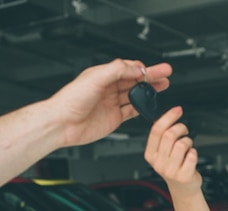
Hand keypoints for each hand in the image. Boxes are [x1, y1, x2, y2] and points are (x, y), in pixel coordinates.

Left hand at [50, 58, 172, 147]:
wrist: (62, 124)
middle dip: (151, 77)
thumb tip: (135, 68)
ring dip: (149, 91)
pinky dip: (142, 108)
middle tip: (166, 73)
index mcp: (103, 75)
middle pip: (134, 80)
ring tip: (163, 86)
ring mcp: (111, 103)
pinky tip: (150, 105)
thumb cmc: (70, 100)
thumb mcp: (95, 78)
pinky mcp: (114, 118)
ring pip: (135, 95)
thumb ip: (117, 70)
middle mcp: (108, 88)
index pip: (127, 68)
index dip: (142, 68)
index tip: (154, 69)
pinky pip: (132, 111)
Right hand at [144, 106, 201, 193]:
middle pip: (169, 135)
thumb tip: (168, 116)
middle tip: (185, 131)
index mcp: (150, 154)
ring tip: (187, 147)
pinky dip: (194, 152)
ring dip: (188, 141)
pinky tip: (190, 157)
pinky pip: (192, 155)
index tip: (177, 110)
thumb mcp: (162, 152)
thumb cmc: (174, 167)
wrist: (183, 188)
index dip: (168, 116)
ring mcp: (170, 171)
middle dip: (180, 128)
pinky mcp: (183, 176)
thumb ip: (162, 136)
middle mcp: (158, 163)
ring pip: (181, 144)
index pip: (156, 130)